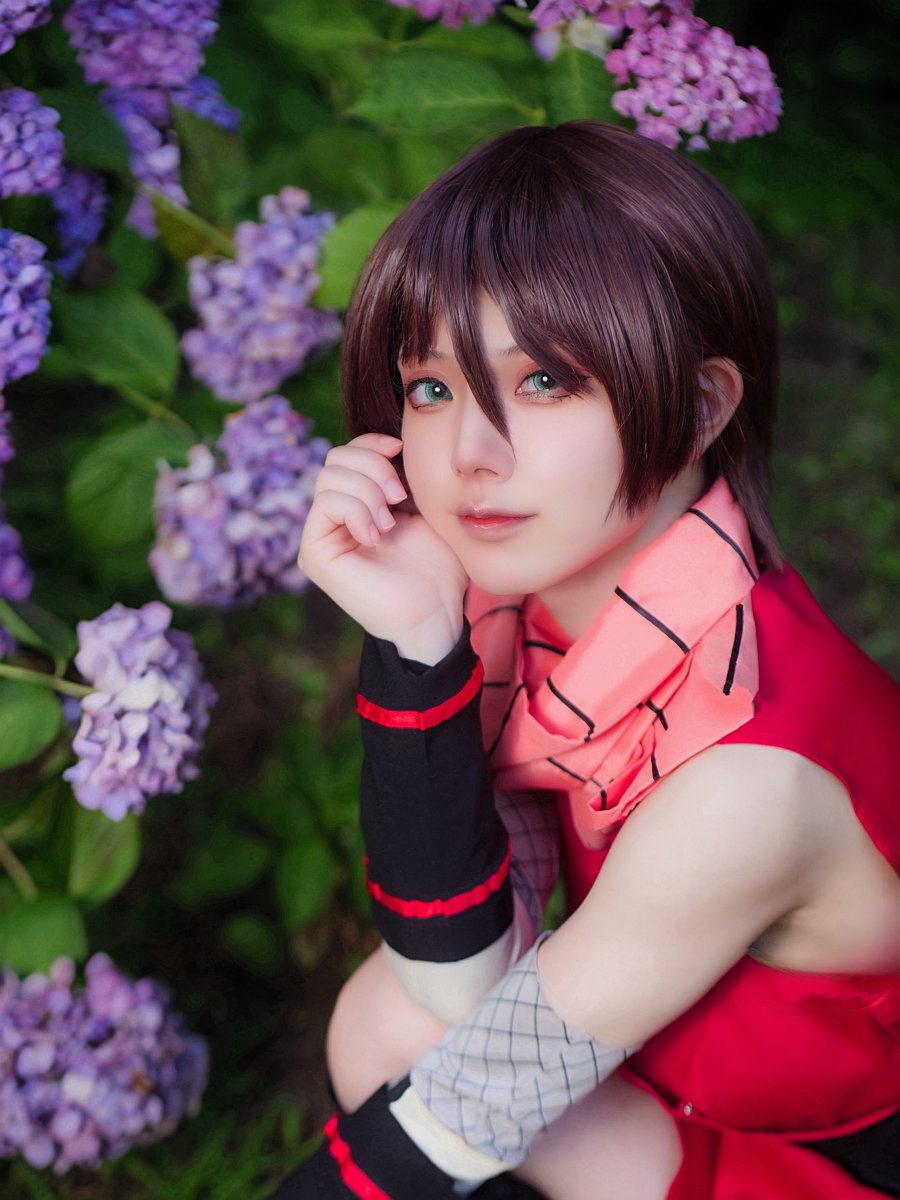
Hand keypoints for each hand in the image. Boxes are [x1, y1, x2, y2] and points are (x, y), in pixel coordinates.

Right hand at [299, 433, 466, 662]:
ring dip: (367, 492)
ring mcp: (322, 535)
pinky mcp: (315, 554)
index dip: (373, 443)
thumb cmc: (440, 566)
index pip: (349, 451)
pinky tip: (375, 535)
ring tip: (390, 522)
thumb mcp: (426, 506)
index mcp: (361, 502)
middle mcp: (336, 516)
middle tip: (399, 498)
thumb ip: (404, 474)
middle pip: (336, 458)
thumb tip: (392, 441)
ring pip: (329, 477)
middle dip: (373, 467)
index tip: (402, 451)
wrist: (437, 612)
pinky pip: (324, 505)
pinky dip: (355, 511)